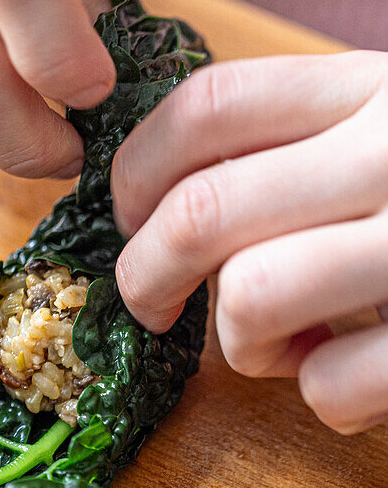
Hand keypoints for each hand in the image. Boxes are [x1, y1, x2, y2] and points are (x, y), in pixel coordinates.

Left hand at [111, 52, 387, 433]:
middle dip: (144, 278)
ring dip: (242, 347)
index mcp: (372, 89)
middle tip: (153, 308)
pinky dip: (324, 399)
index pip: (207, 106)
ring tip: (285, 347)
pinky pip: (327, 386)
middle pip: (203, 212)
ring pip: (251, 299)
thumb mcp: (377, 141)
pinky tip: (362, 378)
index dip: (132, 175)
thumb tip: (147, 210)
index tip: (125, 222)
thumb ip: (286, 155)